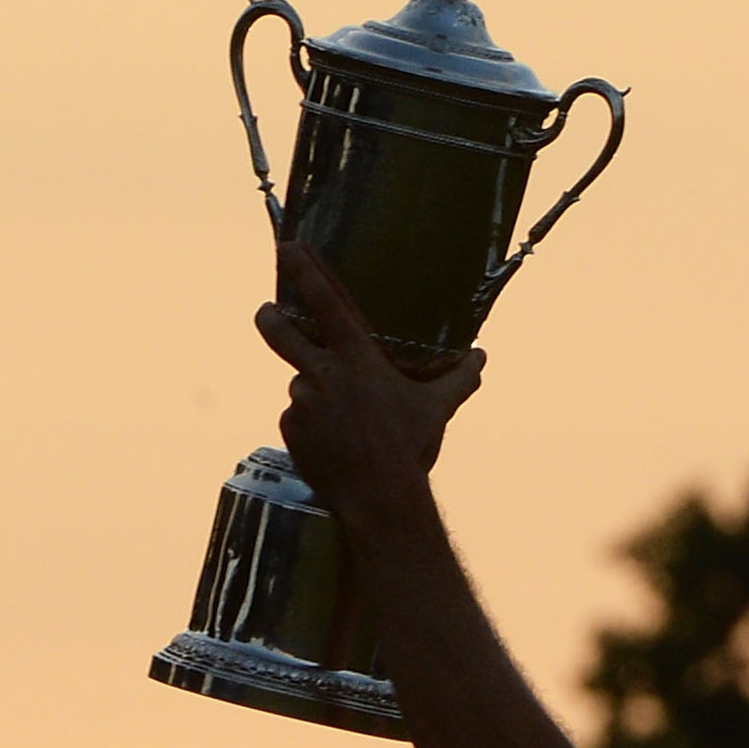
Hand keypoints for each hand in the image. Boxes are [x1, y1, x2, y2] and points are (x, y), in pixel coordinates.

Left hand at [256, 242, 485, 509]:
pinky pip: (298, 420)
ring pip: (302, 386)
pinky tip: (335, 445)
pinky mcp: (290, 430)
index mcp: (357, 358)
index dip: (306, 272)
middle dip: (270, 317)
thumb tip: (481, 356)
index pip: (327, 304)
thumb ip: (458, 379)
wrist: (378, 498)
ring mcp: (301, 401)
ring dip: (317, 396)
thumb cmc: (409, 448)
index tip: (288, 249)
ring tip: (347, 426)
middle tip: (267, 313)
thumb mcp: (437, 410)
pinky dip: (313, 427)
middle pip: (281, 332)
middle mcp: (323, 372)